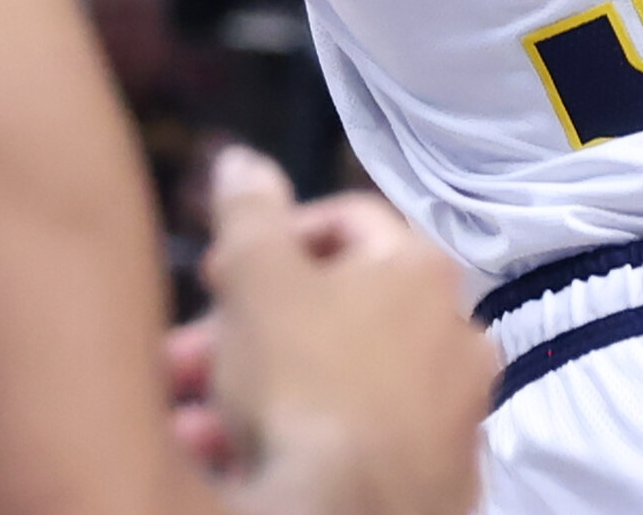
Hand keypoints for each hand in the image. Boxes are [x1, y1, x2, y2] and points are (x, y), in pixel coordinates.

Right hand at [185, 144, 488, 514]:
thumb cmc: (305, 380)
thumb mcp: (257, 277)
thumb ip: (249, 211)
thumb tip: (243, 160)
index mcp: (424, 272)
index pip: (347, 221)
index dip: (269, 238)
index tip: (217, 273)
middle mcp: (456, 337)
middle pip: (334, 313)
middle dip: (246, 331)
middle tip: (186, 355)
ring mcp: (454, 417)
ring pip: (337, 383)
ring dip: (256, 391)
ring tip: (192, 419)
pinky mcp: (439, 482)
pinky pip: (356, 443)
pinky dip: (299, 441)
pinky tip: (232, 457)